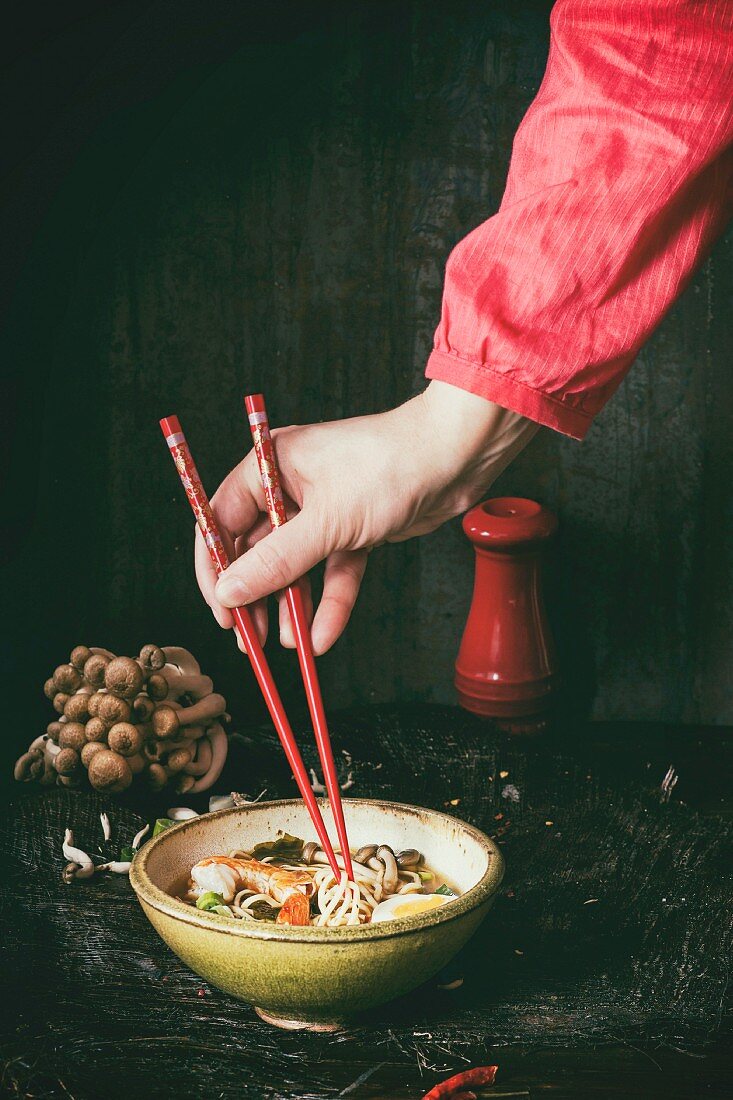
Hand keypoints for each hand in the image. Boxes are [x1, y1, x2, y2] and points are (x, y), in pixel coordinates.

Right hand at [195, 381, 537, 652]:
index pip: (221, 519)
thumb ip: (275, 561)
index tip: (219, 609)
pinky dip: (330, 601)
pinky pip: (333, 571)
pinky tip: (323, 636)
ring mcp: (323, 509)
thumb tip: (229, 592)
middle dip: (254, 595)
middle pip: (257, 548)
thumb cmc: (389, 466)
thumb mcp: (326, 521)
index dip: (214, 567)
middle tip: (249, 637)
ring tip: (286, 643)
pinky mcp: (354, 529)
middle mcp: (291, 485)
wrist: (455, 459)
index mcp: (270, 464)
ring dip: (291, 605)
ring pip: (296, 565)